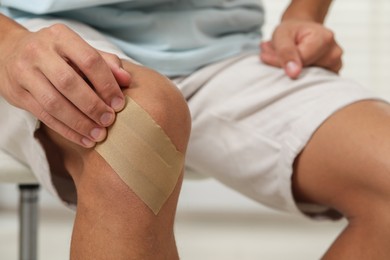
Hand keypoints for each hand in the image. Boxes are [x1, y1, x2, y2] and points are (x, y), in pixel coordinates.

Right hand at [0, 23, 130, 147]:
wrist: (11, 52)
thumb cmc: (57, 54)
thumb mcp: (79, 50)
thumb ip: (106, 63)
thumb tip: (127, 80)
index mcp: (61, 37)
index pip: (90, 60)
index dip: (107, 84)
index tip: (119, 104)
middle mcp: (39, 51)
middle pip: (69, 83)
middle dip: (93, 106)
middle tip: (109, 121)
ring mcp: (24, 72)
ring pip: (54, 103)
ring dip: (80, 123)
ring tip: (98, 134)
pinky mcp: (16, 93)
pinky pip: (44, 116)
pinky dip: (67, 130)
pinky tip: (84, 139)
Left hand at [260, 20, 342, 78]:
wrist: (301, 31)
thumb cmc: (291, 31)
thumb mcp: (282, 35)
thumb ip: (285, 52)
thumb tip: (294, 73)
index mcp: (325, 39)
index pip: (301, 61)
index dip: (282, 62)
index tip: (269, 55)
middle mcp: (334, 53)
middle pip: (305, 72)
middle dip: (286, 67)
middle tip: (275, 55)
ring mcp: (335, 66)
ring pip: (306, 79)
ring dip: (291, 72)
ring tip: (286, 58)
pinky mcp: (330, 76)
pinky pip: (310, 83)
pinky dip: (299, 77)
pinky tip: (295, 65)